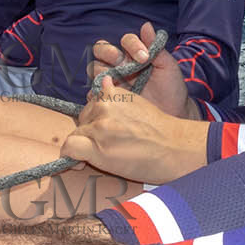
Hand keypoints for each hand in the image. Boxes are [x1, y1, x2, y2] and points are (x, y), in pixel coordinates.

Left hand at [62, 75, 208, 183]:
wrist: (175, 149)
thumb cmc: (161, 131)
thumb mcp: (139, 103)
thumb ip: (118, 96)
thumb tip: (105, 81)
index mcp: (113, 94)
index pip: (91, 105)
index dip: (96, 120)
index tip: (105, 132)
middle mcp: (103, 106)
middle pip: (82, 120)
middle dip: (90, 132)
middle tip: (110, 146)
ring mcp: (98, 126)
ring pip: (75, 134)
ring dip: (84, 145)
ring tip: (105, 155)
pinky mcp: (95, 147)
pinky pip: (69, 148)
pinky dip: (70, 157)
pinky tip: (82, 162)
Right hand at [87, 22, 196, 118]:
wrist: (173, 113)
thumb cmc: (171, 88)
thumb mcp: (167, 66)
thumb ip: (156, 46)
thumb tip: (146, 25)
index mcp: (134, 55)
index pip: (125, 41)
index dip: (132, 44)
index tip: (144, 57)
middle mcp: (121, 65)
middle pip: (101, 51)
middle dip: (108, 53)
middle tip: (121, 64)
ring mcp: (113, 81)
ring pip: (95, 69)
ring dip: (102, 71)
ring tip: (115, 81)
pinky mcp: (109, 97)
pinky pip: (94, 92)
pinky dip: (96, 92)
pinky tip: (108, 94)